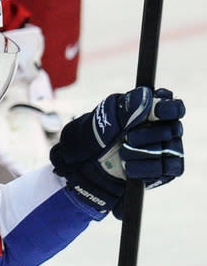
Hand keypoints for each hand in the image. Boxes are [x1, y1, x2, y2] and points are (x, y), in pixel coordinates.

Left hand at [50, 86, 184, 218]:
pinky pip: (167, 168)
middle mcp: (166, 128)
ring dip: (143, 152)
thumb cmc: (102, 131)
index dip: (168, 109)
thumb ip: (130, 105)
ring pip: (169, 150)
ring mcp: (168, 149)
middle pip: (172, 129)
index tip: (157, 112)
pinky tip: (129, 166)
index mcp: (154, 109)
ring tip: (124, 152)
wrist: (90, 160)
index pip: (174, 107)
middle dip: (148, 134)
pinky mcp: (165, 170)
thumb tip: (148, 95)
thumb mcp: (109, 114)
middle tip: (128, 137)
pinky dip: (146, 168)